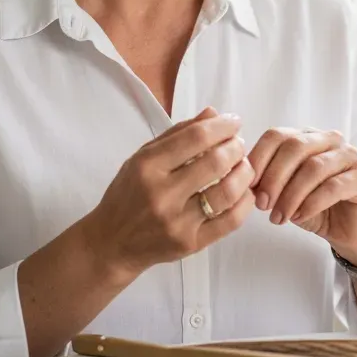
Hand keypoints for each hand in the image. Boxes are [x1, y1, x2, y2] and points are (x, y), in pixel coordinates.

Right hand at [86, 107, 255, 279]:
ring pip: (227, 192)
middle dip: (236, 147)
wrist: (112, 243)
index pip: (195, 138)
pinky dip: (244, 201)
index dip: (222, 126)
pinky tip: (244, 190)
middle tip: (239, 143)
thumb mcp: (141, 158)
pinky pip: (230, 220)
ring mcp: (178, 222)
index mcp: (147, 166)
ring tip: (244, 164)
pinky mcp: (192, 243)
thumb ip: (177, 134)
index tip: (234, 122)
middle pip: (215, 162)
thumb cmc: (126, 195)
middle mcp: (162, 194)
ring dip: (244, 172)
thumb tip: (212, 113)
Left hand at [247, 128, 356, 267]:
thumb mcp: (284, 192)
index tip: (248, 186)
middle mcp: (329, 139)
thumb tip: (243, 177)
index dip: (259, 158)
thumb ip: (268, 180)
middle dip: (273, 178)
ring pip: (313, 167)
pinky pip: (333, 186)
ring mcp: (349, 156)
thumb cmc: (314, 208)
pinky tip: (299, 217)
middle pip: (295, 147)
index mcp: (306, 136)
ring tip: (279, 217)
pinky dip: (311, 203)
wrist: (349, 231)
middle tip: (262, 205)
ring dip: (291, 195)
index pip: (277, 135)